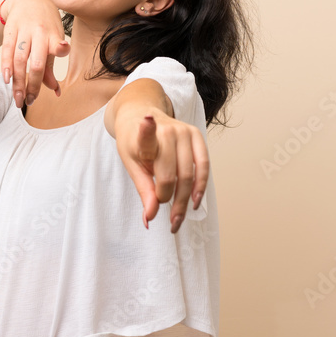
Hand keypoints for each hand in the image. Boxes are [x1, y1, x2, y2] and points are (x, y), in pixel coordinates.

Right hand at [1, 0, 70, 107]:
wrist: (29, 0)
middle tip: (29, 102)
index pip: (58, 47)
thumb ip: (50, 68)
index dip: (60, 54)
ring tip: (17, 98)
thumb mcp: (52, 42)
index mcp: (54, 35)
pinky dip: (6, 66)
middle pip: (36, 62)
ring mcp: (24, 30)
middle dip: (32, 85)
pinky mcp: (10, 29)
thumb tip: (56, 92)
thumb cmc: (45, 27)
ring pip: (19, 59)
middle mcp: (40, 32)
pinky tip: (7, 80)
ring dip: (18, 81)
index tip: (59, 73)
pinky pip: (6, 50)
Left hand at [115, 106, 208, 232]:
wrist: (140, 115)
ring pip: (190, 175)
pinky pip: (204, 166)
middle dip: (171, 202)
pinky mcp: (197, 135)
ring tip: (179, 219)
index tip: (147, 121)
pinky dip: (201, 186)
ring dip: (186, 201)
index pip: (146, 136)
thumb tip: (150, 218)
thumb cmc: (134, 143)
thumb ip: (143, 190)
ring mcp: (184, 132)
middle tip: (170, 221)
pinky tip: (195, 202)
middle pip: (173, 175)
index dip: (147, 130)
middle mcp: (167, 131)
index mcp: (143, 137)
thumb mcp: (131, 164)